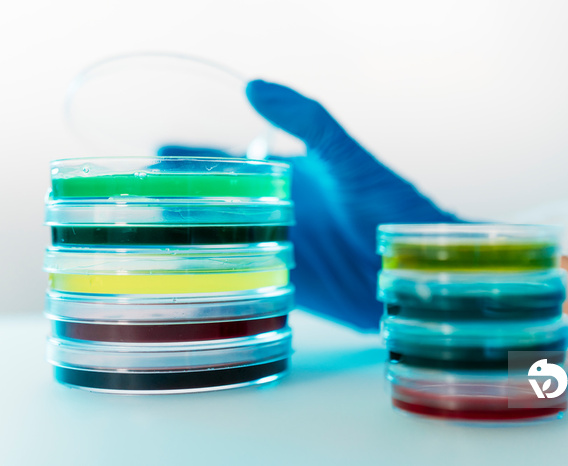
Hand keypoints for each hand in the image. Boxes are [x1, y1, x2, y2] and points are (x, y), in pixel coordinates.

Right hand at [160, 80, 458, 329]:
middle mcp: (273, 211)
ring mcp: (276, 249)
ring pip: (217, 242)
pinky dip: (212, 279)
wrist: (416, 266)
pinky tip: (184, 283)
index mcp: (283, 175)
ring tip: (143, 246)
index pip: (222, 161)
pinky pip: (238, 280)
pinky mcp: (284, 284)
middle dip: (175, 201)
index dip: (186, 157)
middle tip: (133, 204)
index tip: (150, 156)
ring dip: (186, 242)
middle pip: (210, 202)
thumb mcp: (350, 158)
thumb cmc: (394, 205)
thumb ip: (310, 122)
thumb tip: (255, 85)